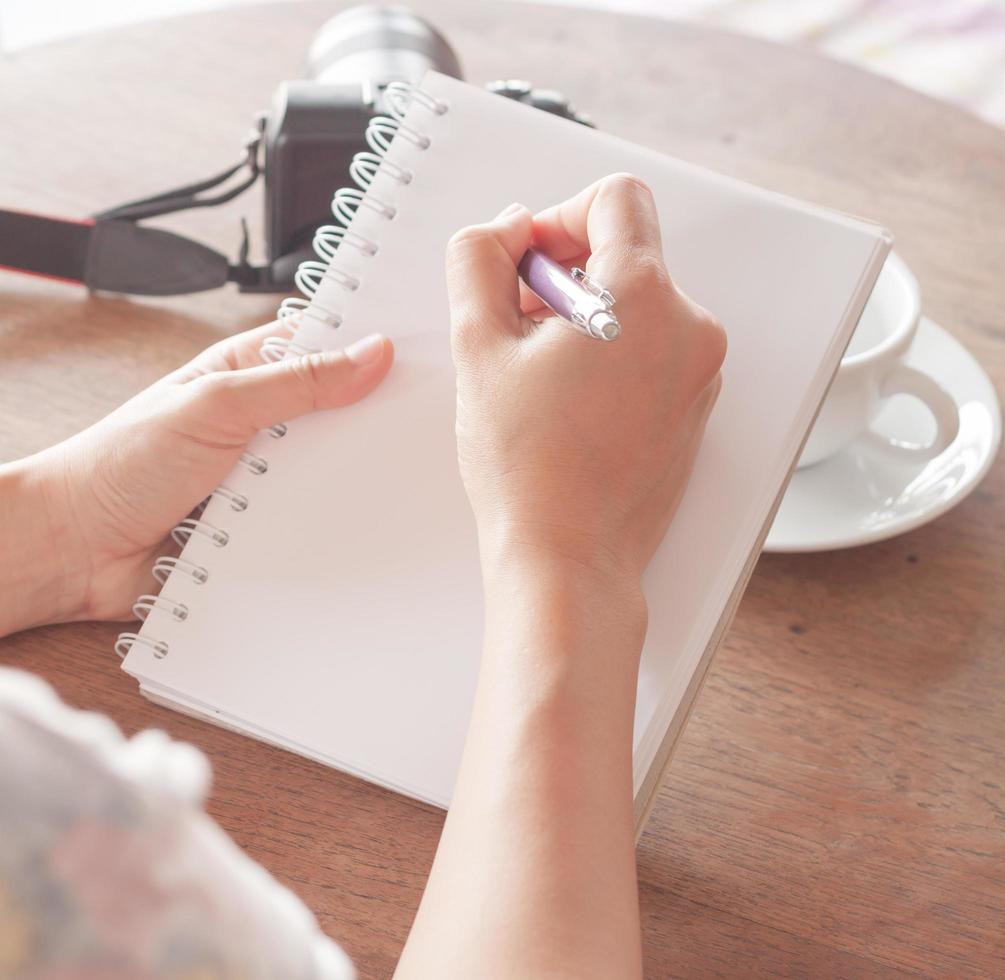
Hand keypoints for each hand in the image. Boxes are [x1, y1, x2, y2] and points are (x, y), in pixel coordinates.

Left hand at [1, 323, 391, 631]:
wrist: (75, 549)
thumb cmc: (121, 460)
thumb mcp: (215, 404)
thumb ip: (295, 381)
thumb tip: (370, 353)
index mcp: (248, 373)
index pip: (325, 346)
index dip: (371, 345)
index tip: (423, 351)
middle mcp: (263, 423)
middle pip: (340, 410)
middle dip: (375, 416)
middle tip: (426, 418)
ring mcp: (268, 476)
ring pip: (335, 469)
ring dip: (355, 475)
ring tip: (401, 475)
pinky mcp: (268, 526)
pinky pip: (318, 520)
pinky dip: (337, 523)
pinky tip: (363, 524)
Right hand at [446, 173, 725, 588]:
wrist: (568, 558)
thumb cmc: (527, 468)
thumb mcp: (478, 345)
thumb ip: (480, 259)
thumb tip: (509, 229)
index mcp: (644, 298)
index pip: (616, 199)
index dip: (559, 216)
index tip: (528, 265)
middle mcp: (689, 327)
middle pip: (625, 253)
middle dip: (563, 275)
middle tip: (516, 328)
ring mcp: (699, 371)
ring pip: (637, 303)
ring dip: (584, 317)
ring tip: (538, 375)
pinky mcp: (694, 406)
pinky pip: (653, 347)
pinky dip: (611, 352)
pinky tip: (568, 401)